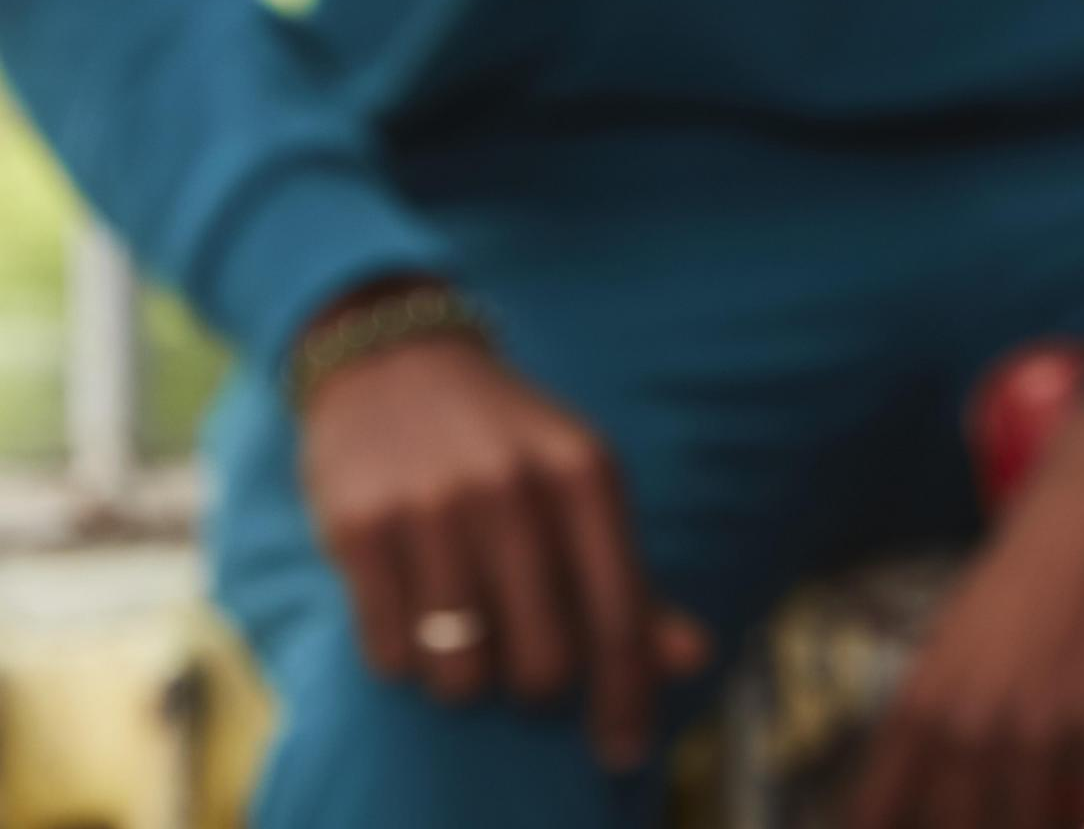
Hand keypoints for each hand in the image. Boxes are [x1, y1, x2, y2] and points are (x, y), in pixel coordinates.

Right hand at [300, 315, 707, 769]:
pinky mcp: (357, 526)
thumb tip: (694, 660)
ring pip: (461, 673)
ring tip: (463, 635)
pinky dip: (404, 660)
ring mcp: (430, 504)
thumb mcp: (580, 488)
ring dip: (465, 681)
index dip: (628, 697)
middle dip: (538, 686)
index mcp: (585, 471)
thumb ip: (631, 579)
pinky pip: (388, 654)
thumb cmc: (507, 446)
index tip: (626, 751)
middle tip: (524, 661)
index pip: (621, 615)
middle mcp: (511, 484)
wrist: (392, 363)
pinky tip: (410, 613)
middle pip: (543, 662)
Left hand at [852, 391, 1083, 828]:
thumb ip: (937, 730)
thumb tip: (930, 806)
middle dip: (979, 824)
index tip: (926, 823)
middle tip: (999, 808)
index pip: (877, 815)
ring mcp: (1038, 729)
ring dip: (1049, 817)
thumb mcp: (954, 648)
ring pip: (1037, 826)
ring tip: (1059, 802)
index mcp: (921, 707)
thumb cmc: (1029, 576)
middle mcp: (967, 726)